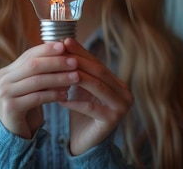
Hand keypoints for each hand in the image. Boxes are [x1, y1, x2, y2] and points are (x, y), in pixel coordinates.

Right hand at [0, 42, 78, 138]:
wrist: (17, 130)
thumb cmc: (29, 103)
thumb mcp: (34, 83)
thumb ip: (42, 69)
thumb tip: (65, 47)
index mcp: (6, 71)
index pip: (29, 55)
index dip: (47, 49)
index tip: (65, 45)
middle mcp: (2, 81)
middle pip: (33, 66)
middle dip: (56, 62)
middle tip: (74, 61)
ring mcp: (3, 94)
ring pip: (37, 81)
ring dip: (59, 78)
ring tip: (76, 77)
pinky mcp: (10, 108)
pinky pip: (36, 98)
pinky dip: (53, 94)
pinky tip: (66, 94)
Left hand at [58, 38, 133, 154]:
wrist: (85, 142)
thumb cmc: (82, 113)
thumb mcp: (81, 89)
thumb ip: (78, 70)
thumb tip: (64, 43)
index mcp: (118, 84)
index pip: (98, 63)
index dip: (82, 52)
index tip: (64, 41)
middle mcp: (125, 93)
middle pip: (99, 72)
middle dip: (78, 60)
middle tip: (61, 51)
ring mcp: (121, 106)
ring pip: (96, 87)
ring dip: (75, 77)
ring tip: (58, 72)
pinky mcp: (112, 120)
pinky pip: (91, 107)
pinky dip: (74, 102)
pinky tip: (60, 99)